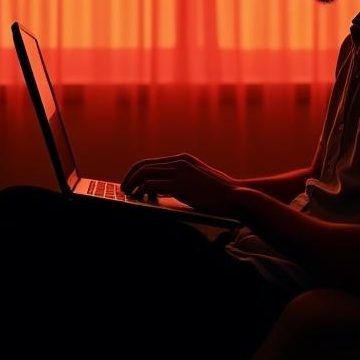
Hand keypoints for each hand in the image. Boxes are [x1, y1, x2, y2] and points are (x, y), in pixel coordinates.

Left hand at [120, 153, 241, 216]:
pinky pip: (150, 185)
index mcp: (183, 159)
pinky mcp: (179, 185)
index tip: (131, 181)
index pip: (152, 162)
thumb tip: (166, 189)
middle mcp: (179, 161)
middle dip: (130, 176)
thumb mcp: (199, 180)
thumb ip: (183, 180)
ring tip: (128, 194)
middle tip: (124, 188)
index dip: (138, 171)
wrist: (236, 196)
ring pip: (144, 173)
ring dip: (132, 184)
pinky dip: (141, 191)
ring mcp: (178, 171)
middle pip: (144, 165)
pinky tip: (140, 199)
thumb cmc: (220, 194)